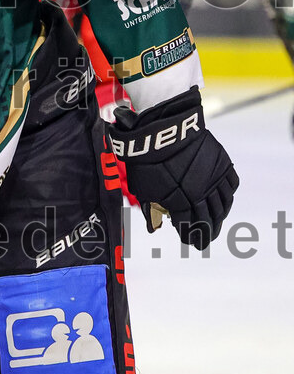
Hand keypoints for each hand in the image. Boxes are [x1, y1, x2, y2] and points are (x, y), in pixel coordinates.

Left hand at [108, 87, 237, 250]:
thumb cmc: (147, 160)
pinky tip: (224, 199)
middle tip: (206, 239)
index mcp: (182, 204)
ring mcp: (214, 179)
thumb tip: (154, 229)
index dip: (192, 236)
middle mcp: (202, 195)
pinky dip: (228, 195)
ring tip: (216, 222)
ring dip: (220, 216)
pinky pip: (230, 184)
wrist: (161, 131)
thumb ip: (151, 210)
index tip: (192, 242)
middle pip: (210, 219)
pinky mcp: (222, 164)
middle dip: (208, 232)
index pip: (191, 227)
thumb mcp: (142, 188)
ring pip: (223, 204)